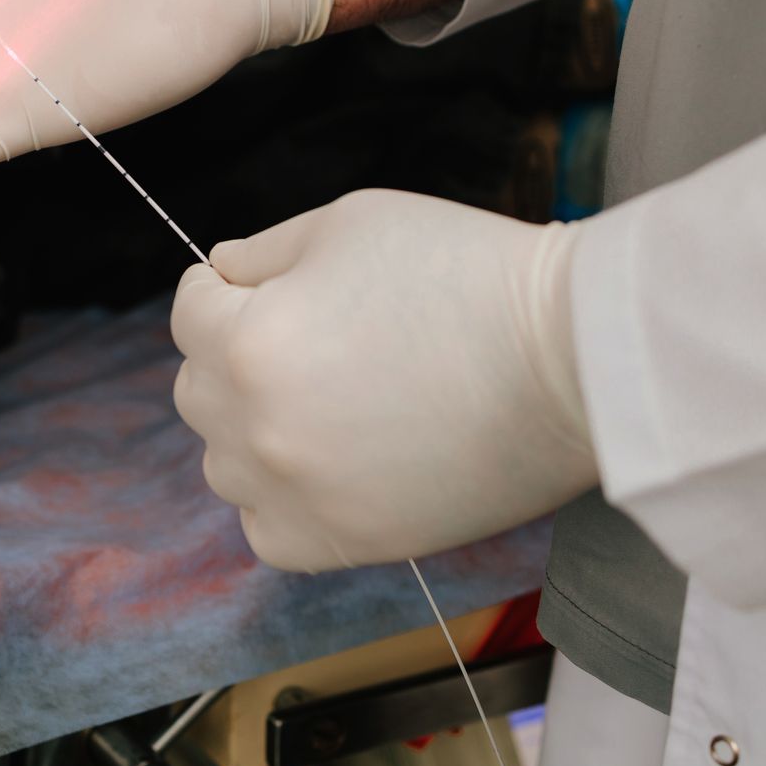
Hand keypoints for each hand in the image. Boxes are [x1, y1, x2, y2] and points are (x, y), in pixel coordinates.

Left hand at [170, 190, 596, 571]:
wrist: (577, 358)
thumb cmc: (470, 274)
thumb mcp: (350, 222)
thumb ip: (264, 251)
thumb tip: (220, 273)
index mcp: (248, 342)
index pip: (188, 313)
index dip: (225, 289)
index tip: (262, 287)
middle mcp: (257, 428)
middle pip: (197, 390)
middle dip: (232, 356)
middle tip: (305, 338)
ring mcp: (299, 495)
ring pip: (226, 465)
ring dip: (254, 430)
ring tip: (326, 401)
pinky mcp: (347, 543)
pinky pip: (266, 531)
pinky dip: (282, 500)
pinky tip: (328, 464)